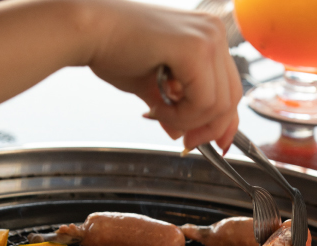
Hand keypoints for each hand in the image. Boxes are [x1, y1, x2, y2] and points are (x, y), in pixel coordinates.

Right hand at [86, 0, 242, 150]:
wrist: (85, 29)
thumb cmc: (112, 49)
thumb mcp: (153, 86)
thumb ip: (175, 108)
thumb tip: (181, 134)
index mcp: (209, 35)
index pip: (231, 88)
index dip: (225, 123)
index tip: (217, 146)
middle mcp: (214, 32)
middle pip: (230, 99)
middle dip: (207, 128)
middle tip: (184, 142)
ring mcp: (208, 37)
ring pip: (218, 105)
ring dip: (188, 121)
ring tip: (159, 114)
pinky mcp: (195, 48)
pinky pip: (203, 101)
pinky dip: (181, 115)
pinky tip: (157, 107)